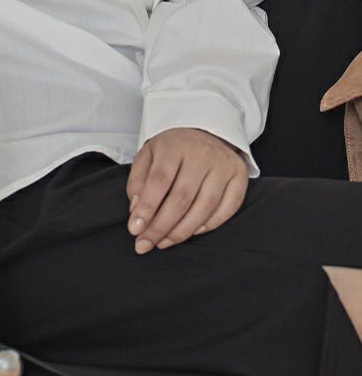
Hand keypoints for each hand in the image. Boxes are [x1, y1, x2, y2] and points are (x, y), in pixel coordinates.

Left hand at [125, 127, 247, 254]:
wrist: (206, 131)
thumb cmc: (172, 150)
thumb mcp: (148, 156)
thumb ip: (138, 182)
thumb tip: (137, 211)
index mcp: (174, 145)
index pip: (159, 181)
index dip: (147, 208)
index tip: (134, 229)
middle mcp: (202, 153)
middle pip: (182, 198)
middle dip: (161, 226)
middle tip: (145, 244)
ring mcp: (223, 165)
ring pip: (204, 207)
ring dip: (182, 231)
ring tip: (164, 242)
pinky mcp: (240, 176)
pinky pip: (226, 209)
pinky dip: (208, 226)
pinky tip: (191, 232)